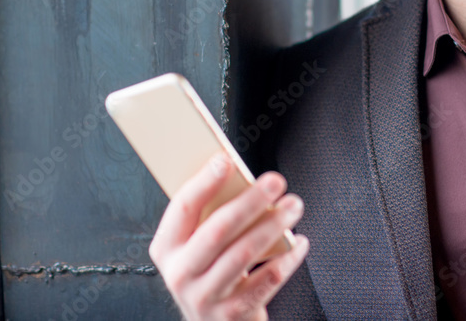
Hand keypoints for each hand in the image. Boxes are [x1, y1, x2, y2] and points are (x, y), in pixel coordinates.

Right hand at [149, 153, 309, 320]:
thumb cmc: (210, 270)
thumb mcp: (196, 245)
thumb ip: (208, 216)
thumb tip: (238, 176)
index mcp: (166, 247)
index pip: (182, 207)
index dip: (204, 181)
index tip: (226, 160)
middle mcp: (180, 273)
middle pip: (217, 230)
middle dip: (250, 201)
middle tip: (275, 181)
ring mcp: (204, 297)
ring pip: (243, 254)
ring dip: (273, 225)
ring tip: (293, 206)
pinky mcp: (231, 314)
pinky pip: (266, 281)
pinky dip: (287, 259)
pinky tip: (298, 242)